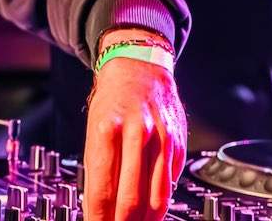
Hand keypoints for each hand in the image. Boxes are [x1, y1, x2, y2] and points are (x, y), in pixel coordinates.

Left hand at [83, 48, 185, 220]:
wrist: (140, 66)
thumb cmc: (112, 100)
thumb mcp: (94, 130)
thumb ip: (98, 169)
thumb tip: (98, 210)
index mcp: (106, 130)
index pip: (102, 189)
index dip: (99, 218)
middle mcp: (135, 134)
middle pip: (131, 198)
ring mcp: (160, 138)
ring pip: (156, 197)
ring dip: (146, 220)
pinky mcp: (178, 143)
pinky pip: (169, 182)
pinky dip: (160, 201)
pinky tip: (151, 210)